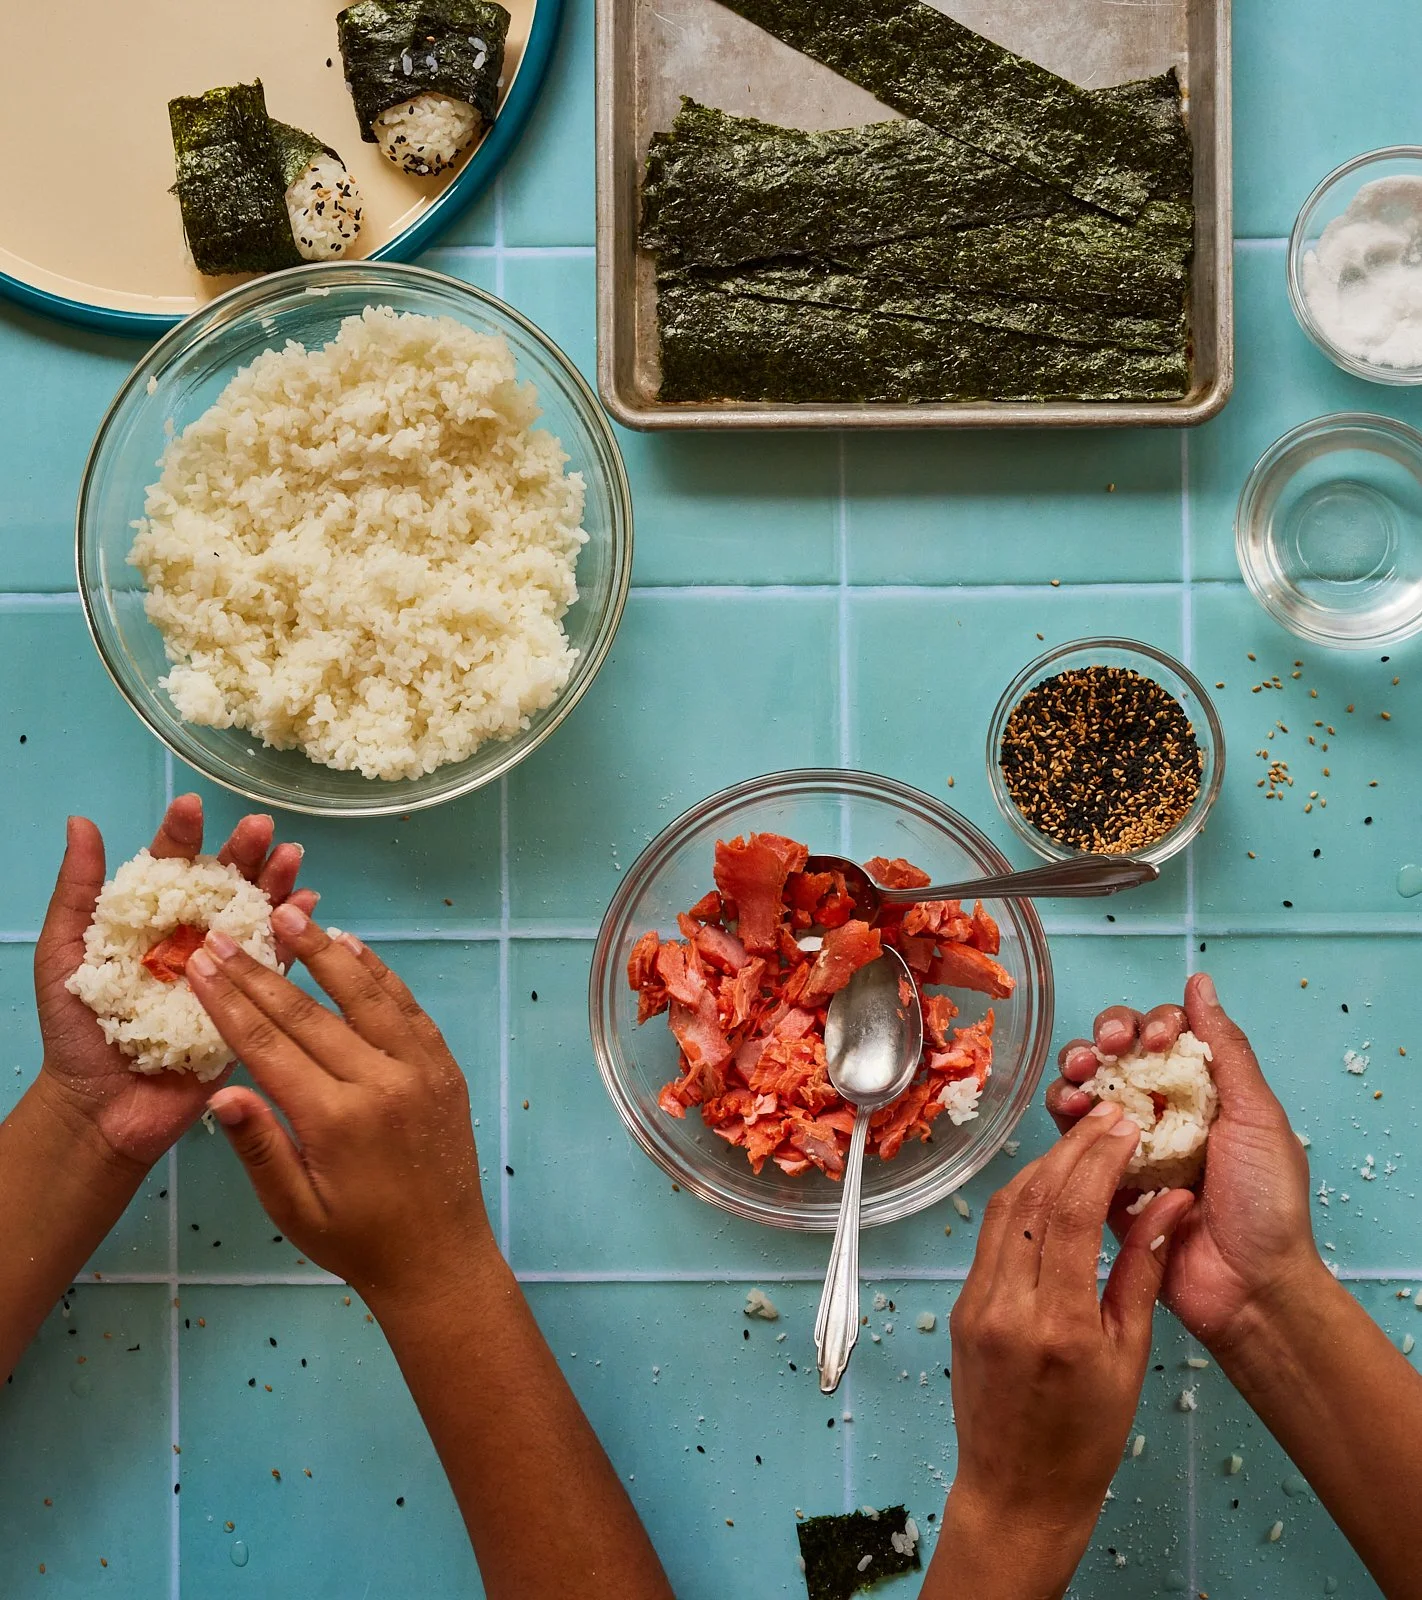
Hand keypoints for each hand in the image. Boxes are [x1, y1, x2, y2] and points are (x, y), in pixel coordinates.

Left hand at [35, 795, 315, 1171]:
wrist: (101, 1108)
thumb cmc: (78, 1033)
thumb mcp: (64, 956)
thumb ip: (78, 894)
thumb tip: (82, 823)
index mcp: (151, 918)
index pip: (171, 866)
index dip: (183, 835)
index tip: (191, 807)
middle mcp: (193, 935)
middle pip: (225, 884)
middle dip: (244, 852)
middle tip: (259, 828)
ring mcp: (226, 968)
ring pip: (258, 916)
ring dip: (277, 883)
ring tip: (290, 856)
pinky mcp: (252, 1003)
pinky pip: (279, 965)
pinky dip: (297, 935)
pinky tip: (309, 906)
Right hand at [190, 907, 491, 1301]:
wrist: (441, 1259)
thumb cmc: (357, 1240)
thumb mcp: (294, 1209)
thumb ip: (259, 1147)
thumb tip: (218, 1095)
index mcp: (336, 1120)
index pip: (270, 1047)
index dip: (230, 1003)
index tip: (200, 965)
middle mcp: (382, 1084)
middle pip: (310, 1014)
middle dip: (260, 972)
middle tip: (224, 933)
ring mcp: (421, 1070)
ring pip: (366, 996)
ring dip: (324, 953)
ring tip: (288, 915)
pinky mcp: (445, 1068)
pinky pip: (409, 1009)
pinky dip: (380, 975)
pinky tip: (353, 948)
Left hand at [936, 1106, 1191, 1591]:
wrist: (1017, 1493)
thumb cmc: (1085, 1440)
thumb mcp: (1129, 1358)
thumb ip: (1142, 1274)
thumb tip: (1169, 1203)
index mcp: (1058, 1324)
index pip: (1074, 1213)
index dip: (1099, 1159)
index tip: (1125, 1126)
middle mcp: (1006, 1305)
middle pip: (1034, 1199)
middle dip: (1072, 1150)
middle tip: (1107, 1119)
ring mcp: (975, 1302)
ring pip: (1004, 1209)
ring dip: (1043, 1167)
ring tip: (1084, 1142)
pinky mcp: (960, 1305)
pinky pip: (990, 1236)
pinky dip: (1021, 1201)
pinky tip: (1051, 1187)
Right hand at [1045, 972, 1320, 1351]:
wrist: (1247, 1286)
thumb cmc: (1266, 1203)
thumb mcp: (1256, 1116)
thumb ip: (1226, 1049)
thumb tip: (1199, 982)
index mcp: (1205, 1088)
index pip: (1166, 1032)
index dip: (1151, 1024)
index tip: (1153, 1042)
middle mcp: (1164, 1106)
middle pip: (1119, 1050)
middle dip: (1105, 1038)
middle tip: (1107, 1049)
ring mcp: (1130, 1140)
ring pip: (1089, 1085)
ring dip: (1079, 1070)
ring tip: (1081, 1077)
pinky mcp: (1102, 1176)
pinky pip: (1072, 1135)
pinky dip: (1065, 1114)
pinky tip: (1069, 1110)